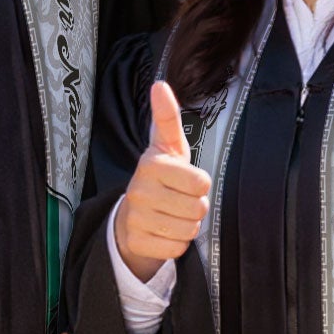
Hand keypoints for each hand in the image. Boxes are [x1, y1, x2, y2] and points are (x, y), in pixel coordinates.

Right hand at [113, 80, 210, 281]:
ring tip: (171, 215)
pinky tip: (163, 232)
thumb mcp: (168, 146)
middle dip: (195, 207)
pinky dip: (176, 243)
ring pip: (189, 230)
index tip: (185, 180)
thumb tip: (160, 85)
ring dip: (187, 225)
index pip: (201, 182)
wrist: (132, 216)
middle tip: (179, 200)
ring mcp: (136, 218)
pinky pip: (177, 248)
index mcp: (151, 164)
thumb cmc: (161, 177)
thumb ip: (167, 117)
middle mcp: (139, 190)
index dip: (199, 184)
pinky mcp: (136, 242)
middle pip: (198, 209)